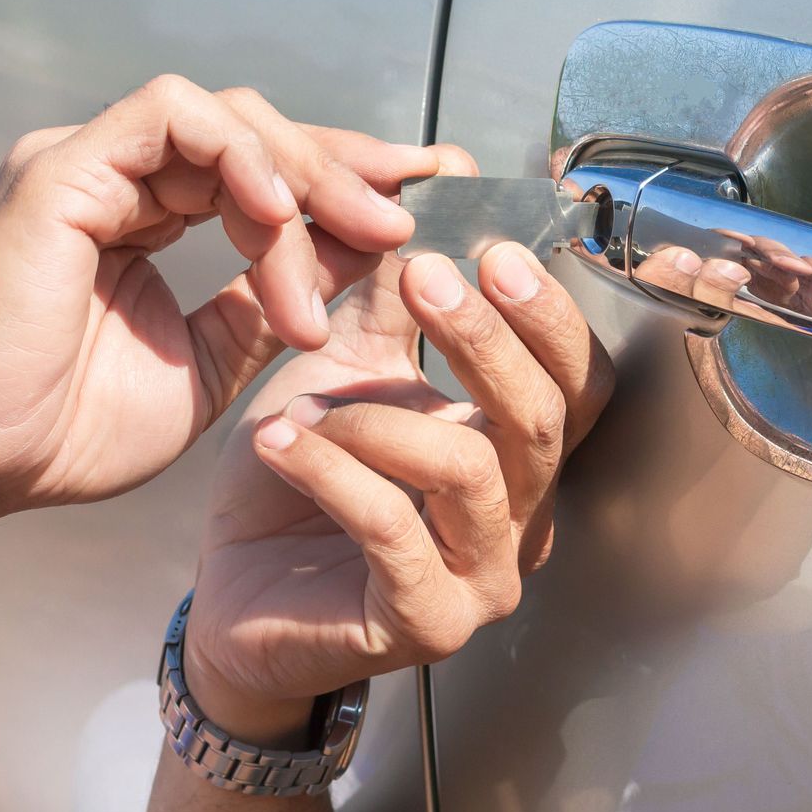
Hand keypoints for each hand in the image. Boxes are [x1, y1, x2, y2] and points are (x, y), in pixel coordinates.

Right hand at [0, 76, 438, 527]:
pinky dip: (240, 157)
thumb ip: (275, 300)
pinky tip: (278, 216)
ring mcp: (85, 161)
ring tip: (355, 240)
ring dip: (302, 177)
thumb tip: (366, 248)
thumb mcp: (210, 361)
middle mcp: (115, 175)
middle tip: (405, 217)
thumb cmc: (66, 430)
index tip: (422, 198)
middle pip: (256, 129)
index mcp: (143, 213)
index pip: (260, 165)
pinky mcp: (61, 166)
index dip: (343, 175)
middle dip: (343, 168)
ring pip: (227, 117)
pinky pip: (172, 118)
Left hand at [177, 152, 614, 745]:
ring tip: (303, 401)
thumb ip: (391, 294)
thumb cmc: (296, 486)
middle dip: (487, 338)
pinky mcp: (423, 624)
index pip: (579, 380)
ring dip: (376, 416)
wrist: (232, 594)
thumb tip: (433, 187)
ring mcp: (481, 580)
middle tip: (427, 277)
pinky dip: (333, 473)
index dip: (546, 312)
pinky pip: (393, 532)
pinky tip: (281, 443)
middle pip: (545, 419)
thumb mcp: (345, 367)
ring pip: (469, 470)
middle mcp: (520, 519)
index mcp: (517, 454)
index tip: (492, 244)